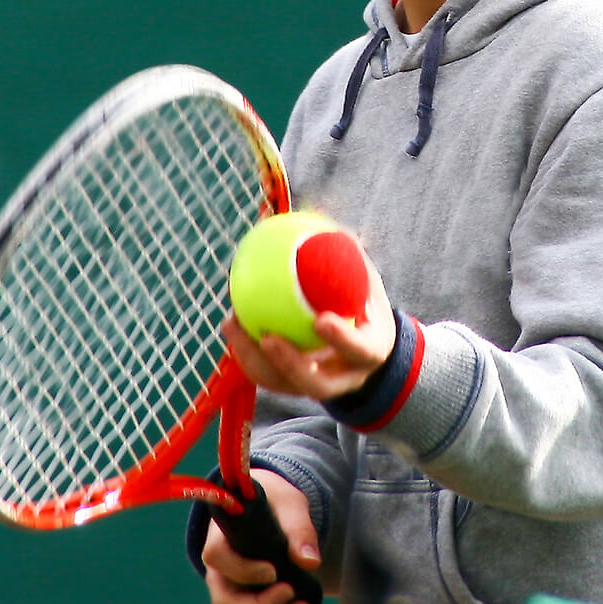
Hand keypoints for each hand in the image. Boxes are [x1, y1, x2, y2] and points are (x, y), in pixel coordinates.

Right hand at [201, 468, 327, 603]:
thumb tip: (310, 562)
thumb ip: (298, 529)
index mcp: (221, 538)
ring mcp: (230, 593)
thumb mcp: (289, 505)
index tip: (273, 571)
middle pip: (224, 602)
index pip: (216, 557)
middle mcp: (220, 571)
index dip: (242, 570)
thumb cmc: (275, 504)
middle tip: (292, 593)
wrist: (271, 511)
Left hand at [224, 255, 396, 401]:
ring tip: (233, 324)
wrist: (367, 351)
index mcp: (370, 352)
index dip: (340, 338)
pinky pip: (267, 376)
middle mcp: (346, 378)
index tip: (320, 319)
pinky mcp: (295, 388)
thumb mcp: (367, 282)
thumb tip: (322, 214)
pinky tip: (232, 323)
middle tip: (267, 337)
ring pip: (283, 385)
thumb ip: (349, 257)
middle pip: (317, 384)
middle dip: (290, 363)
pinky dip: (247, 353)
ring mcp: (319, 388)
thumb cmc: (365, 305)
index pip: (359, 349)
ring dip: (254, 359)